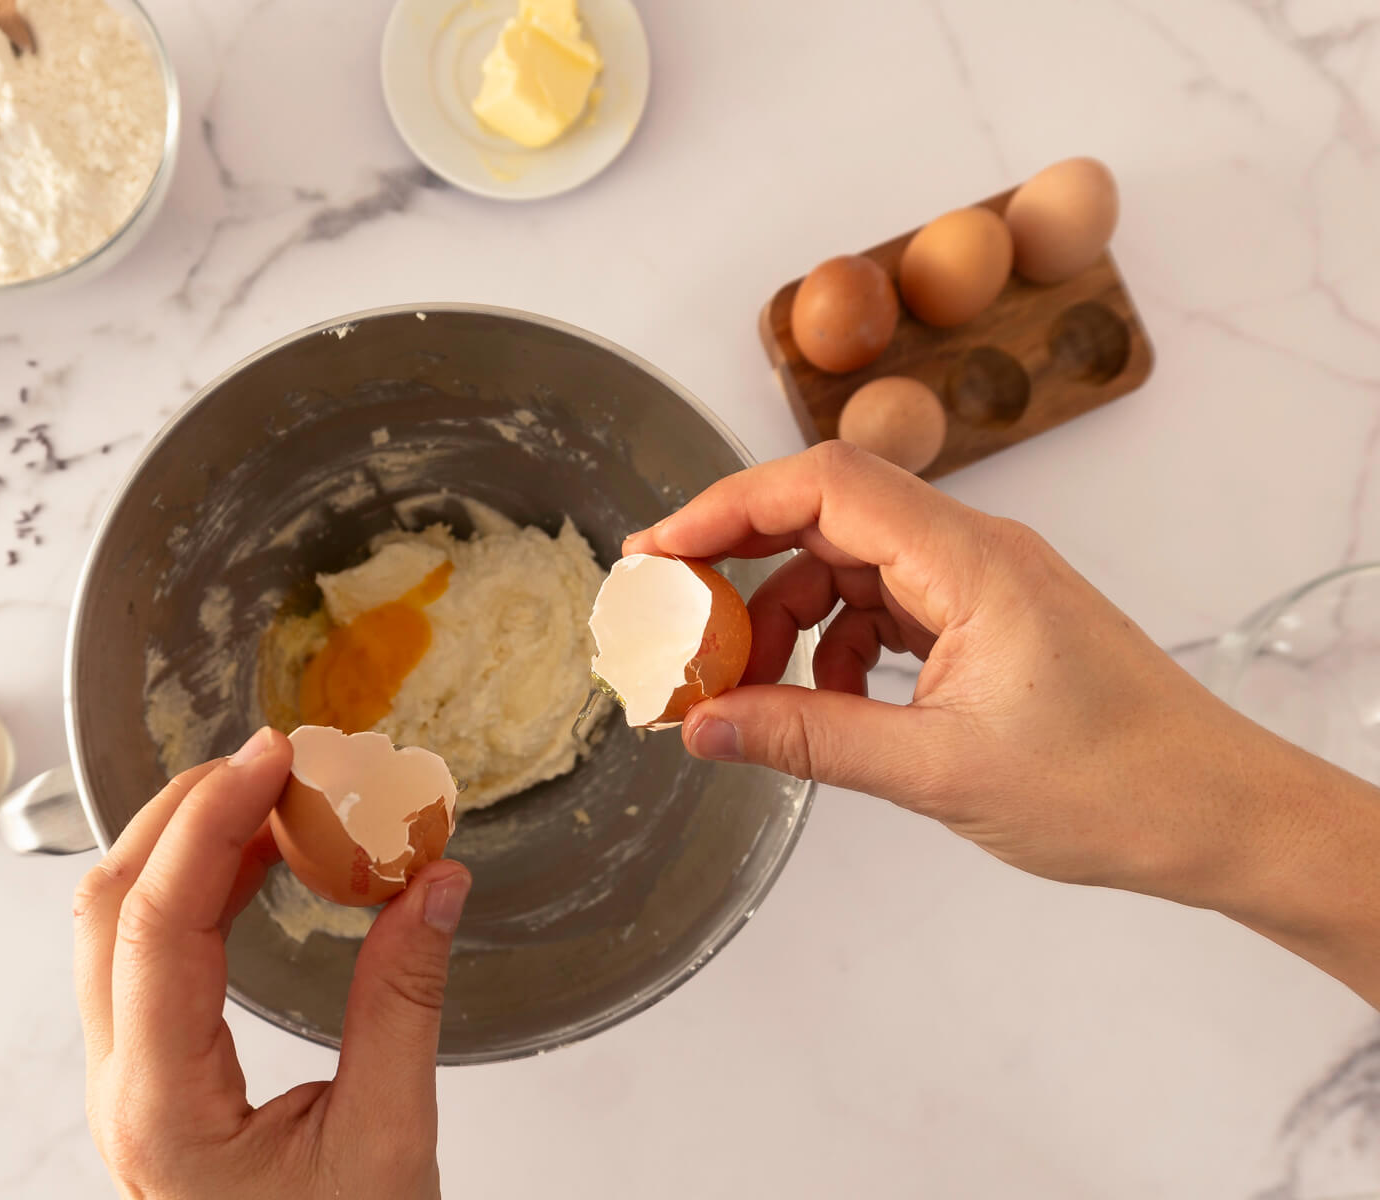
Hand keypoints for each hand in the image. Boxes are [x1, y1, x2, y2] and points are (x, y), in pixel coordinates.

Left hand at [73, 727, 472, 1199]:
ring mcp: (125, 1082)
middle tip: (277, 764)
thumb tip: (433, 884)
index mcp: (161, 1106)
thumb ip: (403, 1006)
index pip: (156, 924)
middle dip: (185, 812)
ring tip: (276, 801)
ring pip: (113, 925)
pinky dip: (194, 889)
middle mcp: (120, 1086)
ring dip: (184, 845)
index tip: (275, 759)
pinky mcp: (149, 1078)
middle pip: (108, 906)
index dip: (211, 823)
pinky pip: (145, 955)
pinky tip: (261, 866)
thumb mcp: (386, 1147)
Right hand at [626, 443, 1379, 1003]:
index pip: (827, 485)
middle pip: (828, 516)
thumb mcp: (937, 771)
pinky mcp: (988, 618)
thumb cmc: (1114, 786)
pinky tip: (827, 703)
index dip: (729, 506)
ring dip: (790, 619)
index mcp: (972, 562)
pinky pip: (886, 605)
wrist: (1218, 814)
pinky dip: (838, 646)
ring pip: (851, 565)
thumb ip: (808, 740)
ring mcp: (983, 582)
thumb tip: (704, 726)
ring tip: (750, 691)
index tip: (660, 550)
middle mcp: (976, 551)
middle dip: (744, 565)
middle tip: (678, 620)